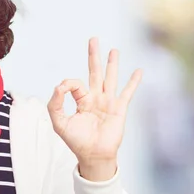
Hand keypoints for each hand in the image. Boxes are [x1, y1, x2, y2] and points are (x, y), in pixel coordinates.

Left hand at [47, 38, 142, 180]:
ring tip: (114, 50)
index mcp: (81, 100)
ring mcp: (108, 102)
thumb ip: (55, 103)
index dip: (67, 84)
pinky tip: (139, 71)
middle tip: (93, 39)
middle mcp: (95, 98)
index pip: (74, 83)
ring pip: (110, 78)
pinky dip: (133, 82)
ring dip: (112, 63)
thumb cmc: (76, 141)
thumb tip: (59, 86)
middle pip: (94, 72)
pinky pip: (127, 93)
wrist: (92, 155)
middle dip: (93, 56)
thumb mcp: (59, 122)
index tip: (63, 89)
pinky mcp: (119, 109)